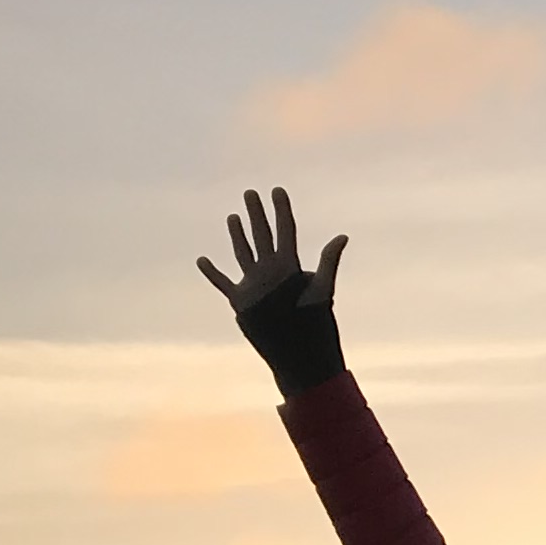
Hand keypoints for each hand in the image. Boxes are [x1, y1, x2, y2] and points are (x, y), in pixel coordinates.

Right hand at [198, 182, 345, 321]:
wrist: (300, 354)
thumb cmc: (315, 325)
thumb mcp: (323, 290)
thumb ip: (329, 262)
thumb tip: (343, 236)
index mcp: (290, 266)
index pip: (285, 231)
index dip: (282, 210)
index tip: (278, 190)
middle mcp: (272, 272)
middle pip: (262, 236)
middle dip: (257, 214)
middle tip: (251, 192)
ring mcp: (256, 285)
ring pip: (244, 252)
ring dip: (238, 234)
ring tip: (234, 216)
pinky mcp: (242, 302)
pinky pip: (222, 283)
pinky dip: (212, 273)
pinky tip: (202, 259)